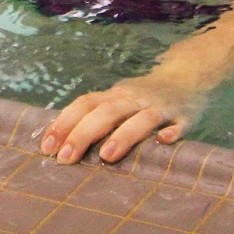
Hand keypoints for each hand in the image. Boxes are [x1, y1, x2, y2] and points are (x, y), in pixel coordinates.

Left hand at [40, 74, 204, 164]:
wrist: (186, 75)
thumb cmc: (142, 97)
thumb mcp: (117, 100)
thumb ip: (95, 117)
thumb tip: (60, 141)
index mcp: (114, 96)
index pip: (84, 105)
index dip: (64, 123)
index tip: (47, 148)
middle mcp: (133, 99)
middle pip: (106, 112)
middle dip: (83, 134)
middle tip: (65, 159)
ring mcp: (159, 106)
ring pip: (141, 118)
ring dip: (123, 136)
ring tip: (106, 156)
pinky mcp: (184, 116)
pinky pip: (179, 124)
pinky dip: (172, 132)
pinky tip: (165, 141)